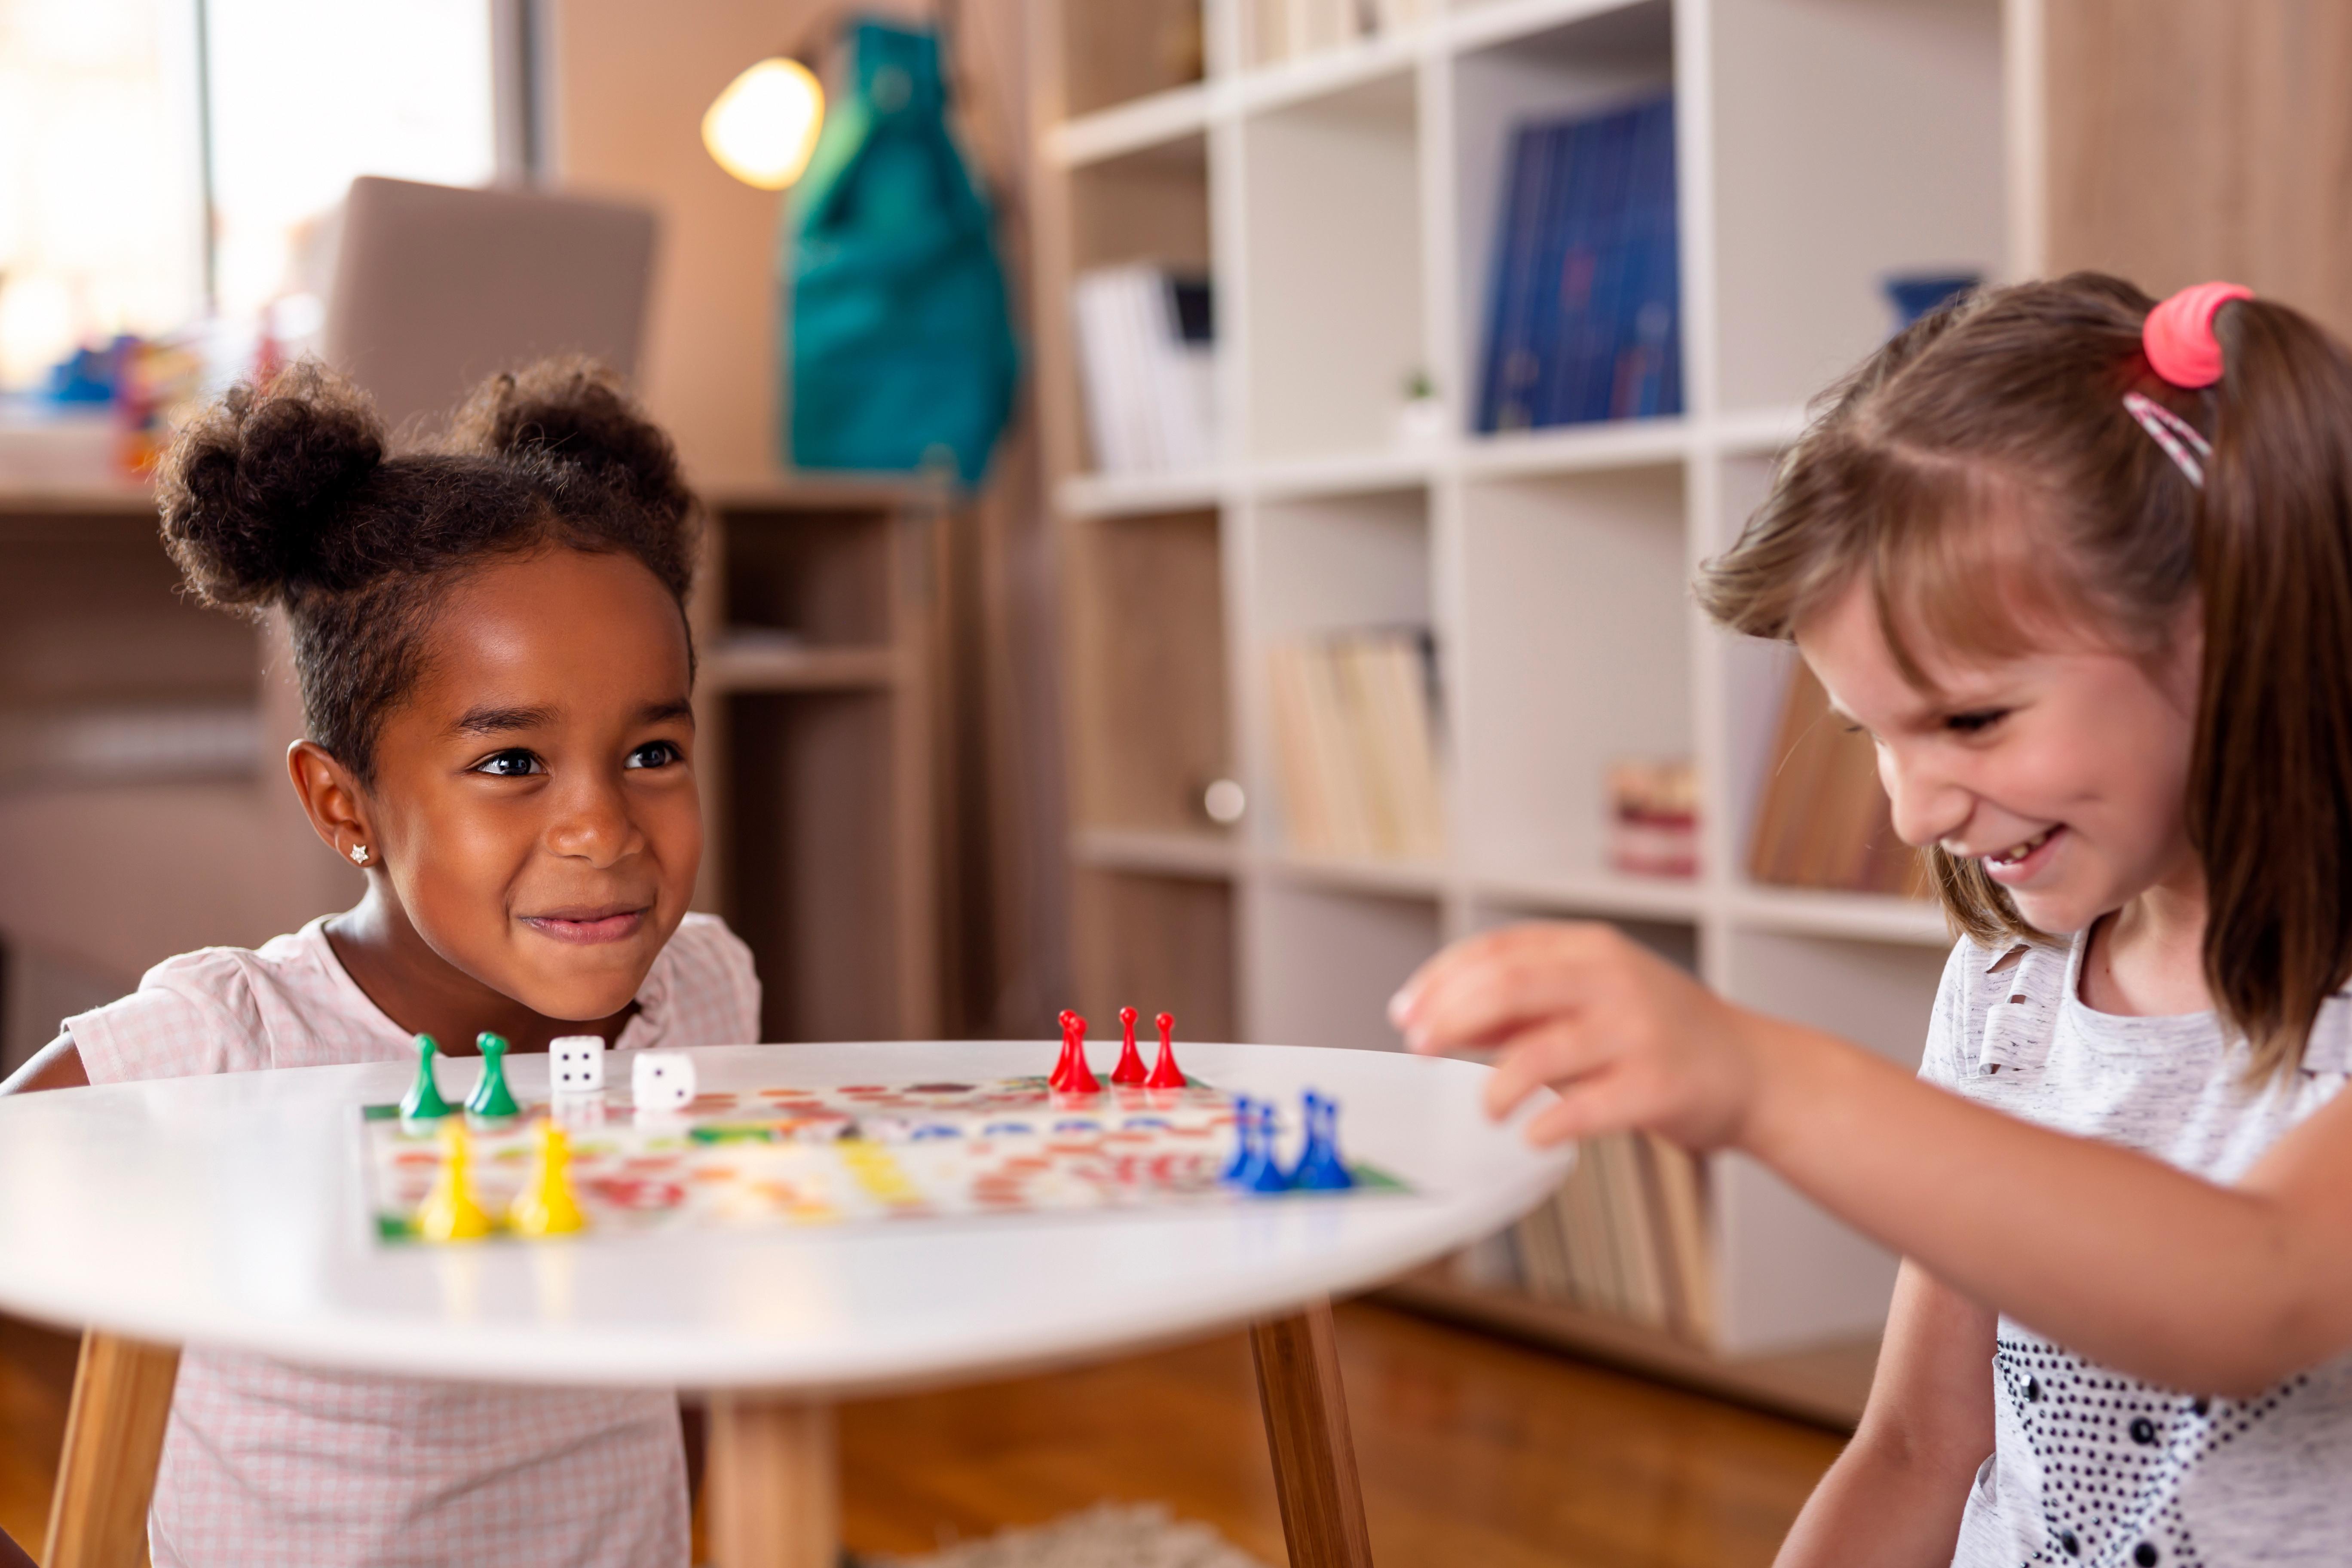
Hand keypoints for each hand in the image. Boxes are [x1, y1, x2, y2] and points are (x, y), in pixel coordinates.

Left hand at [1388, 921, 1776, 1149]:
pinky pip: (1587, 1107)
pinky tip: (1532, 1135)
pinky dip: (1548, 1124)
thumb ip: (1523, 1004)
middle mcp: (1614, 980)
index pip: (1498, 951)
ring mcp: (1638, 1032)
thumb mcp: (1592, 997)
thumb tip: (1440, 1013)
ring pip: (1542, 1052)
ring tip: (1485, 1109)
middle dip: (1451, 1018)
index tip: (1406, 1012)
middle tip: (1421, 1050)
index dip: (1442, 980)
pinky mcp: (1658, 1086)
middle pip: (1510, 987)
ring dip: (1496, 1085)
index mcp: (1591, 949)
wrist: (1753, 1070)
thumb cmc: (1659, 1034)